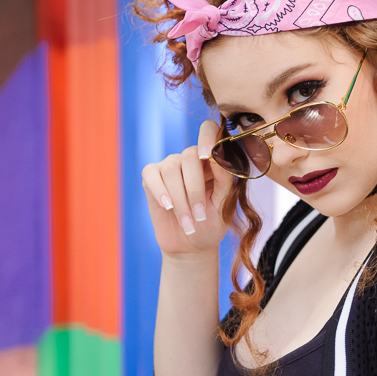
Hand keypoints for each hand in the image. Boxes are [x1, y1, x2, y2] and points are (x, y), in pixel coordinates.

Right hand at [141, 121, 234, 256]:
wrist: (192, 245)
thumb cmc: (212, 222)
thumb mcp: (224, 203)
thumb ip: (225, 178)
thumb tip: (217, 155)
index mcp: (213, 159)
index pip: (209, 130)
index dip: (207, 138)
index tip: (209, 156)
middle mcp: (191, 158)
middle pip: (189, 155)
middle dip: (195, 189)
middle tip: (200, 216)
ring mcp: (170, 166)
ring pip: (171, 168)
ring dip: (180, 198)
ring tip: (188, 221)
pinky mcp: (151, 177)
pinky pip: (151, 174)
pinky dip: (160, 190)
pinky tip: (168, 206)